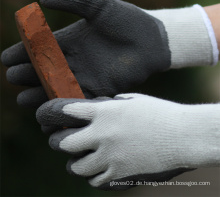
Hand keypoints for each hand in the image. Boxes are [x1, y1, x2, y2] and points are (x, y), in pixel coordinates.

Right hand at [1, 0, 169, 107]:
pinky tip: (52, 109)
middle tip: (14, 79)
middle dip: (28, 75)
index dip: (23, 53)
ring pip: (58, 87)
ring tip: (24, 100)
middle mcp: (75, 60)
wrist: (151, 40)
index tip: (6, 59)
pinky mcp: (100, 89)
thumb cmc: (127, 20)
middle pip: (46, 70)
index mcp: (71, 40)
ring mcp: (87, 76)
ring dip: (41, 94)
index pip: (41, 48)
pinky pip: (79, 98)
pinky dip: (65, 104)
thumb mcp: (98, 5)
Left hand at [37, 93, 211, 189]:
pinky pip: (96, 180)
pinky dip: (93, 176)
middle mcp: (102, 135)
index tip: (52, 116)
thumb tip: (100, 107)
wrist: (182, 135)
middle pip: (64, 143)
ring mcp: (110, 156)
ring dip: (75, 163)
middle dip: (59, 142)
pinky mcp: (120, 173)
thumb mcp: (132, 100)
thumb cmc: (159, 113)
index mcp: (104, 113)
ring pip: (76, 167)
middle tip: (62, 141)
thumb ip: (112, 105)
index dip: (55, 113)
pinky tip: (98, 170)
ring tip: (80, 160)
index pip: (67, 112)